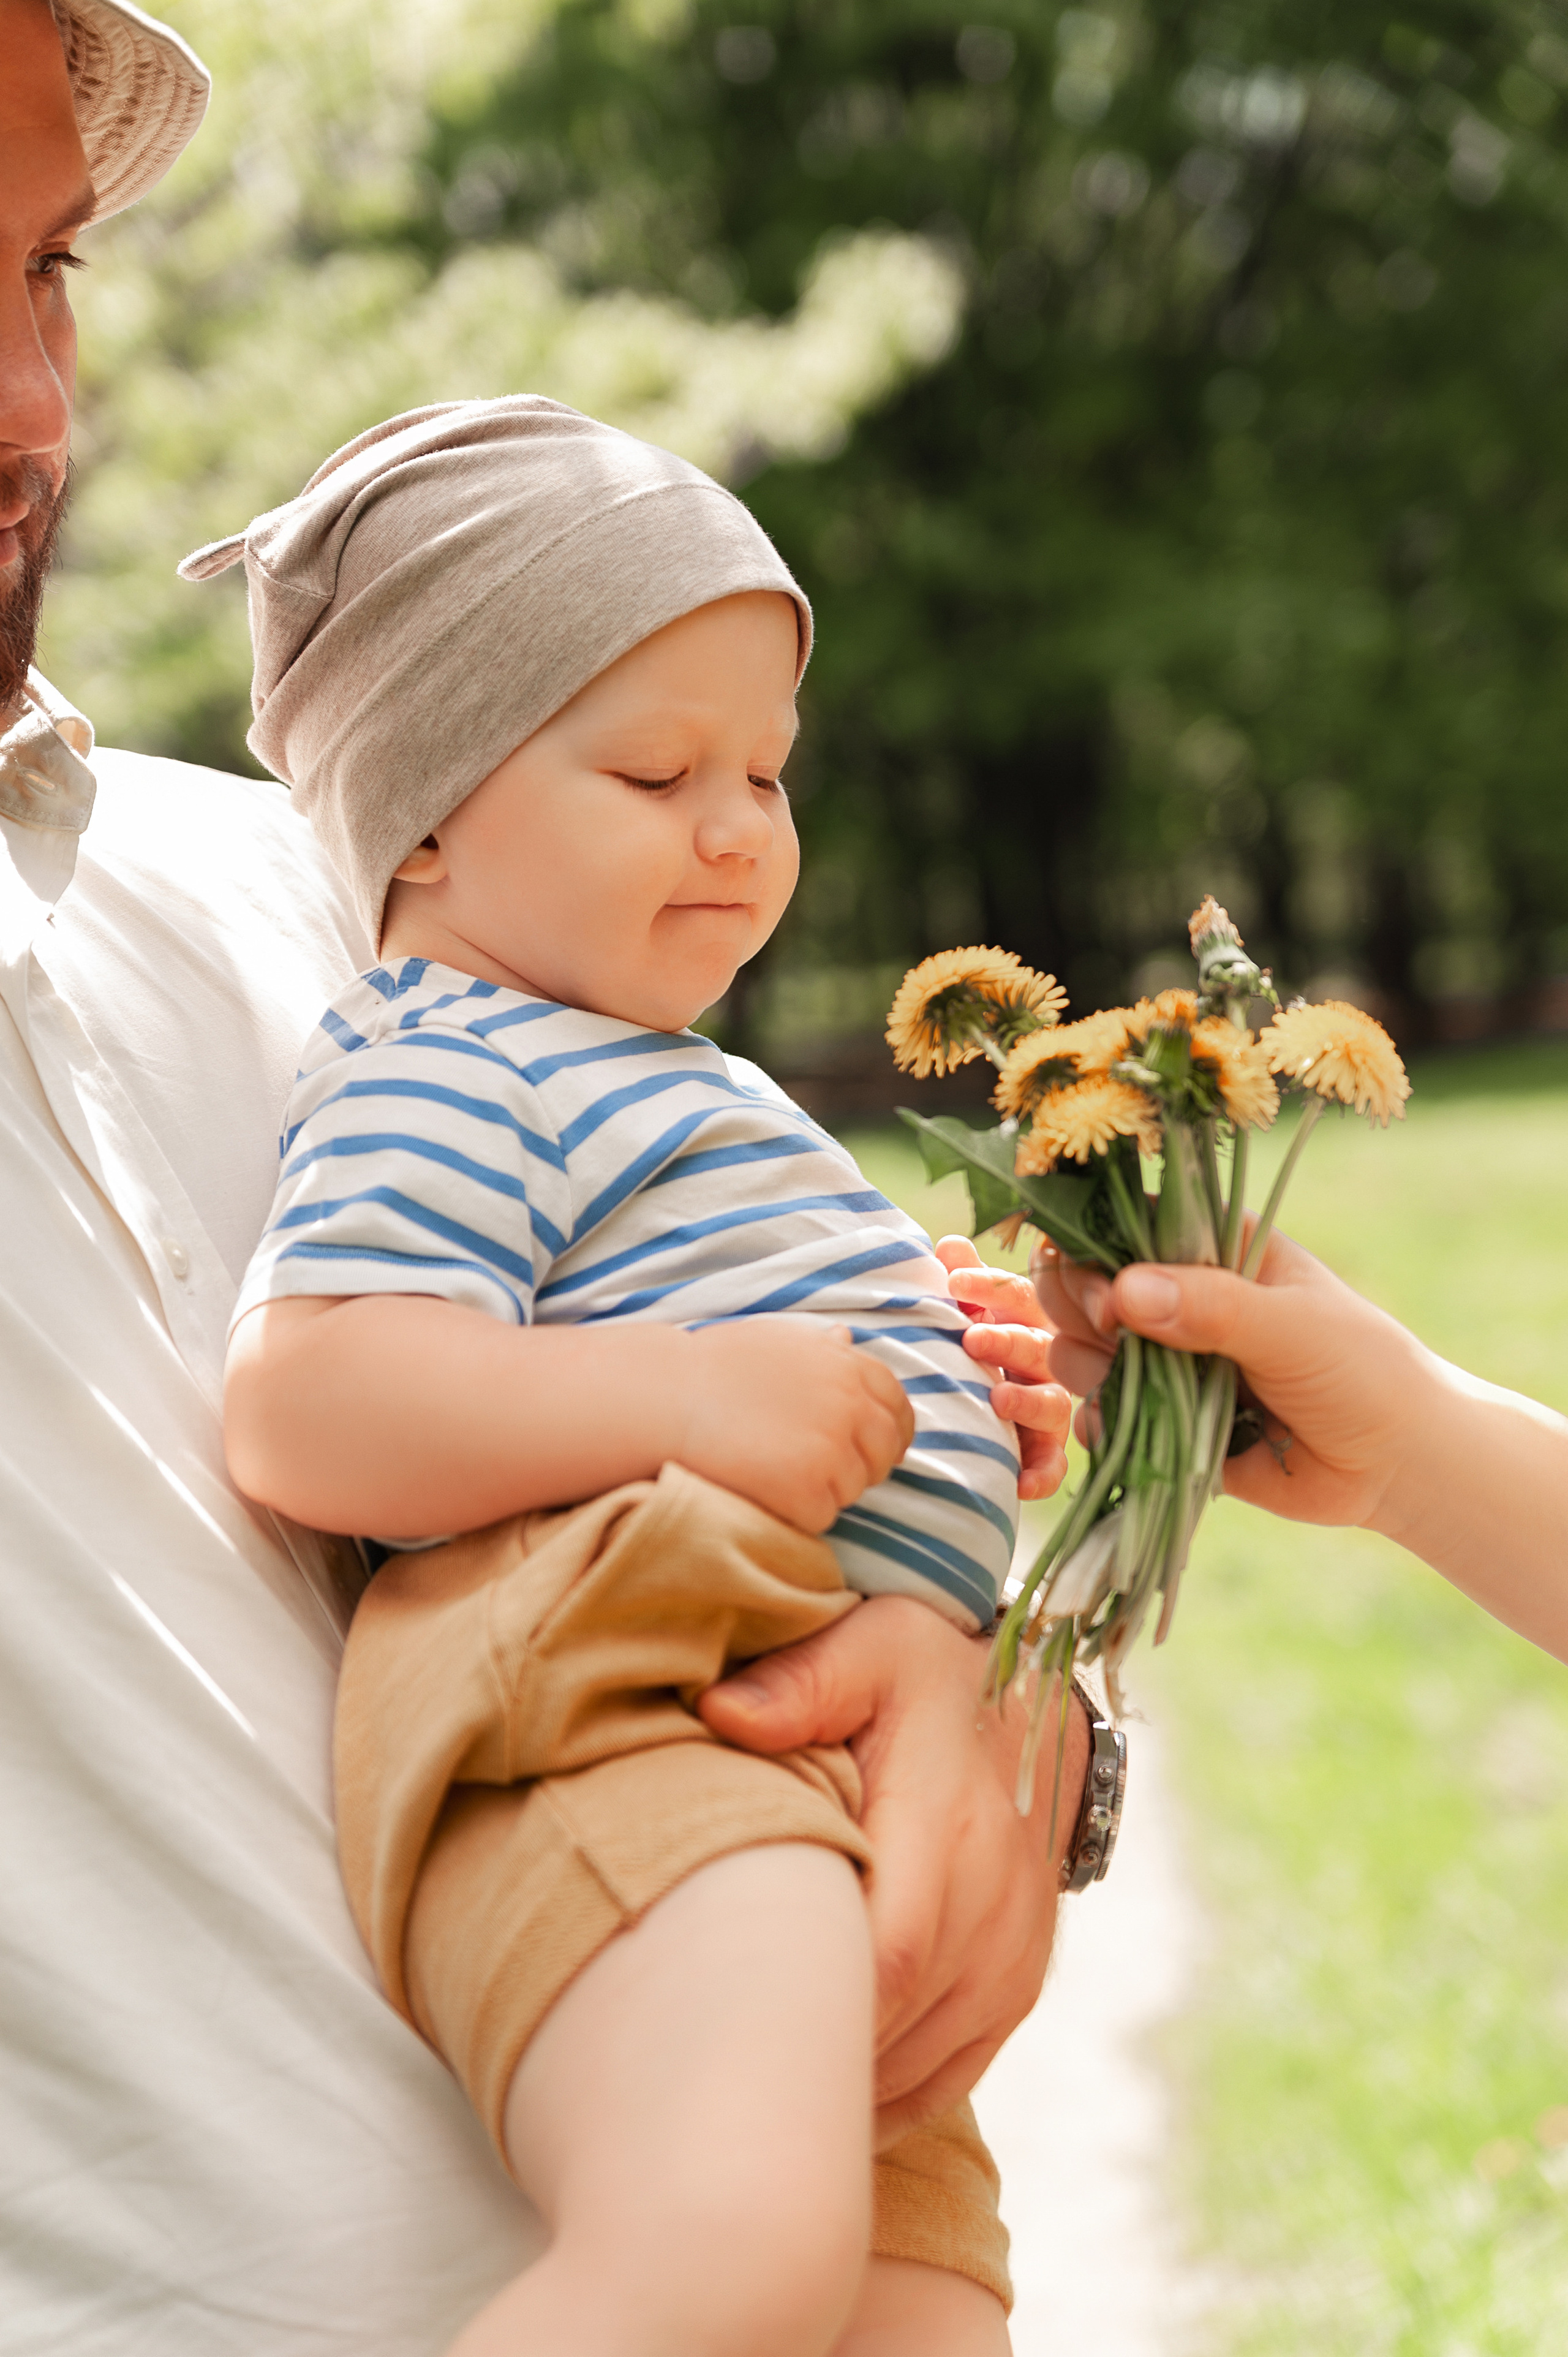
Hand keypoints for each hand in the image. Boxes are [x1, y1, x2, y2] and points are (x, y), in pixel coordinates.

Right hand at [679, 1317, 914, 1534]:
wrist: (666, 1399)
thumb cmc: (712, 1367)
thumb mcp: (775, 1341)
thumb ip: (820, 1348)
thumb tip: (846, 1340)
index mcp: (848, 1367)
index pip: (897, 1407)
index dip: (887, 1430)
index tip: (871, 1445)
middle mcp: (851, 1406)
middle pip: (884, 1453)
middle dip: (860, 1464)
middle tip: (817, 1467)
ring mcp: (833, 1450)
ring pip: (853, 1488)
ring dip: (824, 1489)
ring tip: (776, 1470)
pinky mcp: (809, 1491)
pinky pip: (823, 1516)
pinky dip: (799, 1513)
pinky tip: (765, 1490)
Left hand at [699, 1595, 1090, 2143]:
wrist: (1027, 1707)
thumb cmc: (923, 1677)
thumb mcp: (867, 1649)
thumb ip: (797, 1682)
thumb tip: (719, 1711)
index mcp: (947, 1822)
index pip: (888, 1948)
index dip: (812, 2000)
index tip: (722, 2015)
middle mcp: (994, 1899)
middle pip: (895, 2018)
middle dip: (805, 2051)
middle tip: (707, 2067)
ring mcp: (1015, 1951)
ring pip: (921, 2059)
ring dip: (840, 2082)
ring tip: (747, 2083)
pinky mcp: (1020, 1983)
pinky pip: (954, 2073)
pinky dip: (886, 2097)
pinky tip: (819, 2098)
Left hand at [933, 1236, 1071, 1501]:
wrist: (976, 1406)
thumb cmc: (975, 1342)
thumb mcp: (967, 1310)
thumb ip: (963, 1280)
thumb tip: (950, 1244)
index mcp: (1026, 1319)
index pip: (1018, 1295)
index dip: (989, 1286)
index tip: (954, 1282)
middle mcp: (1047, 1360)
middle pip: (1038, 1345)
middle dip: (1008, 1340)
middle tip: (972, 1338)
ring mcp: (1050, 1405)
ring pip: (1053, 1403)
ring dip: (1027, 1401)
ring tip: (997, 1399)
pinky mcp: (1046, 1450)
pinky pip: (1053, 1464)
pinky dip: (1041, 1473)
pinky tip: (1020, 1482)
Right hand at [1033, 1223, 1432, 1530]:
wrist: (1394, 1464)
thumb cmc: (1361, 1371)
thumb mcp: (1294, 1327)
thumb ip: (1213, 1307)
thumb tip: (1125, 1291)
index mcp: (1209, 1250)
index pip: (1120, 1225)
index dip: (1094, 1253)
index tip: (1112, 1297)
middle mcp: (1177, 1297)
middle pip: (1083, 1283)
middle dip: (1080, 1310)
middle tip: (1115, 1337)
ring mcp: (1165, 1359)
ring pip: (1080, 1348)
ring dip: (1086, 1367)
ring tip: (1125, 1386)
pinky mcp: (1160, 1418)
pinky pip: (1100, 1413)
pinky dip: (1098, 1423)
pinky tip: (1119, 1431)